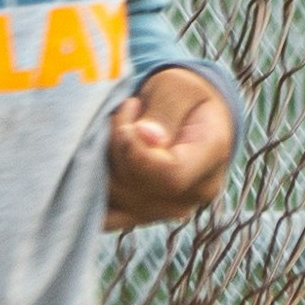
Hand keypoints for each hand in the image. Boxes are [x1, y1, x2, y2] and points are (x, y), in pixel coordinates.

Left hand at [101, 66, 237, 229]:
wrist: (188, 114)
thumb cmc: (183, 94)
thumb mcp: (177, 87)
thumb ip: (163, 112)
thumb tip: (145, 137)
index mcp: (211, 155)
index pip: (171, 175)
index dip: (136, 152)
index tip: (130, 117)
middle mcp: (195, 192)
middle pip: (138, 187)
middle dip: (117, 146)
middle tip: (125, 111)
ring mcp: (168, 209)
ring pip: (117, 199)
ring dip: (103, 161)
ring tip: (119, 129)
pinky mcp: (143, 214)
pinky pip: (107, 216)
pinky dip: (93, 189)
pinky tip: (97, 159)